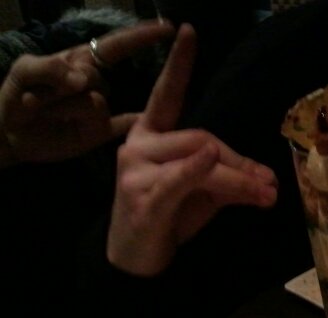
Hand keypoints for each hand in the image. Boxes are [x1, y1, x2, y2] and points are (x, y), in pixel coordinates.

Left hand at [0, 19, 174, 166]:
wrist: (10, 135)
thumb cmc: (15, 96)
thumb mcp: (24, 72)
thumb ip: (49, 68)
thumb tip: (84, 80)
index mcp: (81, 61)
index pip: (116, 45)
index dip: (141, 36)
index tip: (168, 29)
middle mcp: (96, 84)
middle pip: (97, 79)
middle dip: (64, 88)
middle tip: (36, 98)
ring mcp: (100, 110)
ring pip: (97, 105)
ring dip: (64, 109)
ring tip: (44, 114)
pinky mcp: (100, 132)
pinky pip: (122, 128)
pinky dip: (135, 126)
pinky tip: (146, 127)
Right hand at [107, 24, 277, 275]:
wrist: (137, 259)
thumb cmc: (169, 217)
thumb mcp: (205, 192)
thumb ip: (230, 177)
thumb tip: (268, 180)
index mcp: (151, 135)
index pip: (166, 95)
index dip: (178, 65)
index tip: (187, 31)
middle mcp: (138, 145)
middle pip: (203, 138)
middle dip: (241, 162)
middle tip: (270, 184)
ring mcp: (136, 171)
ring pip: (200, 160)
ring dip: (238, 177)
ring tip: (266, 194)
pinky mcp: (142, 198)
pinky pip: (177, 179)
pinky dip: (196, 170)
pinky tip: (209, 159)